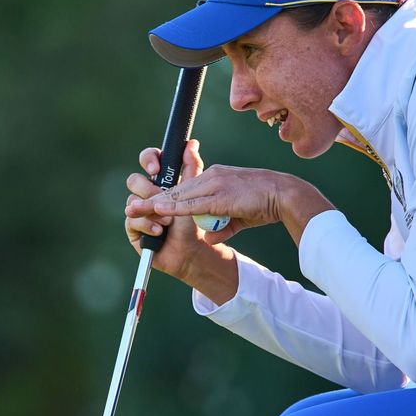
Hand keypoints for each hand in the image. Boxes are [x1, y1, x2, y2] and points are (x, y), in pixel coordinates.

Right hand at [123, 139, 232, 286]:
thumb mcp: (196, 194)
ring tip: (168, 222)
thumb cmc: (195, 222)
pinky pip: (130, 221)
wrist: (195, 251)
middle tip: (158, 194)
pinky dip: (146, 225)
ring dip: (152, 212)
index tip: (156, 166)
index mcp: (161, 181)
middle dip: (146, 188)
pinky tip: (158, 232)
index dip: (149, 159)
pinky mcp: (134, 229)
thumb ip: (192, 168)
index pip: (149, 161)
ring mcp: (138, 211)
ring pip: (132, 201)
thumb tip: (191, 143)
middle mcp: (147, 194)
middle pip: (134, 179)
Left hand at [130, 164, 335, 248]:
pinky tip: (158, 211)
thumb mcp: (241, 216)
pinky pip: (191, 204)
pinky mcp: (219, 196)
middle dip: (150, 198)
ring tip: (134, 210)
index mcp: (215, 178)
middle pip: (175, 189)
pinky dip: (173, 208)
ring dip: (154, 205)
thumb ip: (223, 225)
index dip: (164, 195)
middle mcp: (211, 177)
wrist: (284, 195)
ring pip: (178, 195)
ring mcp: (214, 184)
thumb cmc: (266, 204)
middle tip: (130, 205)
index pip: (184, 186)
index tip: (147, 202)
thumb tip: (212, 238)